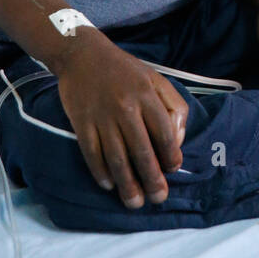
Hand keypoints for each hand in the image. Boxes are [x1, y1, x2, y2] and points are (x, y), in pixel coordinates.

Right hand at [57, 32, 188, 209]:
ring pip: (117, 158)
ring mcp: (102, 116)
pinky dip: (100, 172)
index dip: (171, 155)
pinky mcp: (81, 122)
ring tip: (135, 203)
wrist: (82, 54)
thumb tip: (176, 140)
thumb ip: (173, 106)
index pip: (164, 132)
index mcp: (147, 94)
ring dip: (127, 184)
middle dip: (152, 179)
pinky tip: (108, 185)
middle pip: (142, 151)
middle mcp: (125, 106)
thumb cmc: (124, 70)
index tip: (172, 170)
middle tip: (158, 198)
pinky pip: (92, 153)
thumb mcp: (156, 78)